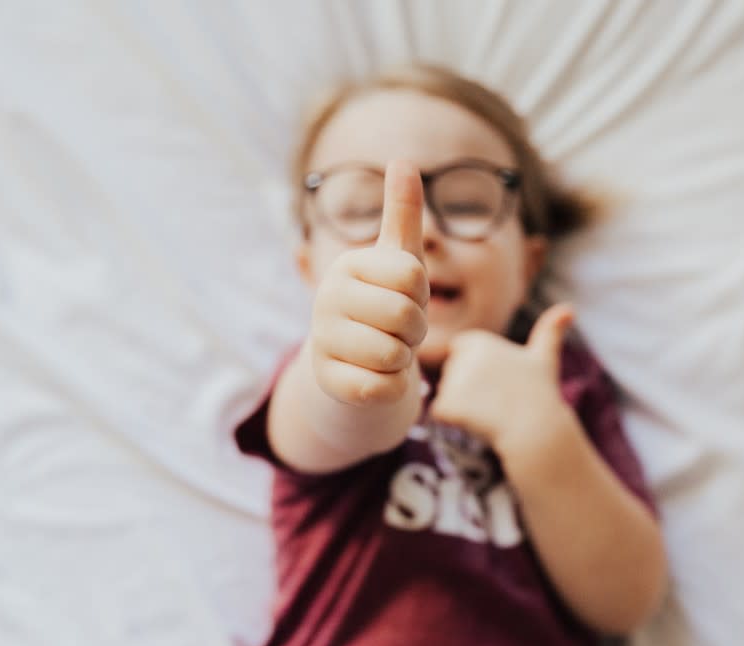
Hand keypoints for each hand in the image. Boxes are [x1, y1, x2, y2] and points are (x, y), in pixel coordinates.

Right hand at [309, 160, 429, 405]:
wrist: (352, 363)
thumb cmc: (383, 303)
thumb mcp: (397, 260)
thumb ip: (402, 212)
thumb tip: (402, 159)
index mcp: (348, 265)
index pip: (413, 276)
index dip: (421, 293)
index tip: (404, 296)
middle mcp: (326, 299)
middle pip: (406, 315)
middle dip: (415, 329)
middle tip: (398, 330)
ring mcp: (322, 341)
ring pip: (395, 355)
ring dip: (403, 359)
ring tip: (386, 351)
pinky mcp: (327, 382)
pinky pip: (383, 388)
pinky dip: (392, 387)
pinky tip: (376, 377)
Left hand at [429, 304, 575, 448]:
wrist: (536, 429)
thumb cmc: (540, 393)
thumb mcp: (544, 357)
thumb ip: (549, 331)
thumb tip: (569, 308)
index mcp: (476, 340)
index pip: (460, 352)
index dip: (478, 369)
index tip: (499, 380)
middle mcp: (460, 356)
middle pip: (452, 374)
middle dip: (469, 388)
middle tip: (498, 398)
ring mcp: (451, 381)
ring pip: (447, 395)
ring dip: (463, 406)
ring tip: (491, 409)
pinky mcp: (445, 405)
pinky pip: (441, 414)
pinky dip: (455, 421)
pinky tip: (479, 421)